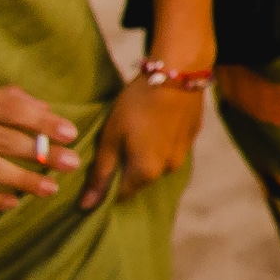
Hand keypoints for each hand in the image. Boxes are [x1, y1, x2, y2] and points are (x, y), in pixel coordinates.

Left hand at [82, 78, 202, 211]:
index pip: (121, 194)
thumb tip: (86, 206)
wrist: (177, 73)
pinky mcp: (193, 136)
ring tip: (138, 131)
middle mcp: (168, 169)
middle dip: (128, 169)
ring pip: (158, 163)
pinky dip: (162, 141)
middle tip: (116, 144)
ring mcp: (184, 153)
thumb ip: (100, 173)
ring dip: (146, 154)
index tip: (99, 169)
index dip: (107, 186)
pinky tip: (155, 123)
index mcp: (145, 173)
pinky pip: (172, 148)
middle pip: (141, 179)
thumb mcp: (111, 136)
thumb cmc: (136, 105)